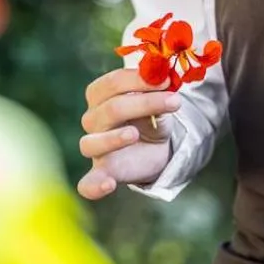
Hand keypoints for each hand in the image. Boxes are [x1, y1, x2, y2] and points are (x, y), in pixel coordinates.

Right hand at [77, 67, 180, 199]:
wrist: (155, 147)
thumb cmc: (150, 116)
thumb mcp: (158, 101)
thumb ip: (158, 91)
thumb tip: (164, 78)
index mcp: (101, 95)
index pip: (113, 83)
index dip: (138, 79)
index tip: (165, 79)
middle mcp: (93, 119)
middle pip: (111, 109)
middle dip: (145, 103)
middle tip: (175, 101)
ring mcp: (94, 147)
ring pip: (92, 142)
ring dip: (114, 138)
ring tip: (134, 134)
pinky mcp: (101, 173)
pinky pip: (88, 183)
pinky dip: (95, 186)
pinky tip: (109, 184)